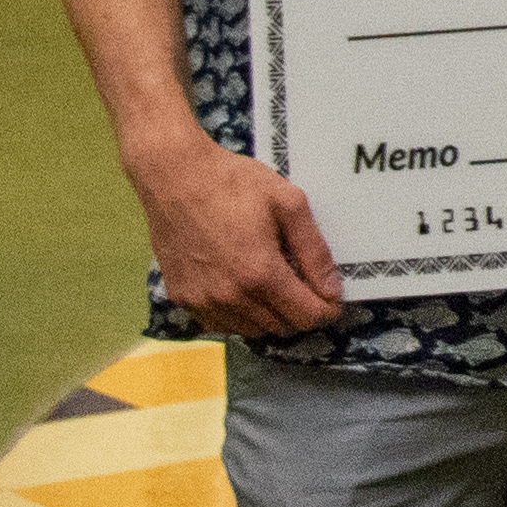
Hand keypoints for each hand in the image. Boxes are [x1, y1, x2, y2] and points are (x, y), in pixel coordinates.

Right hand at [129, 135, 344, 335]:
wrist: (174, 177)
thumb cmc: (233, 183)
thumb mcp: (289, 204)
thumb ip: (314, 250)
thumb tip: (332, 288)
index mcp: (260, 273)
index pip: (306, 316)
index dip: (326, 310)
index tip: (331, 299)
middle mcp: (230, 296)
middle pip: (281, 327)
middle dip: (300, 311)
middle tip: (303, 285)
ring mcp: (202, 300)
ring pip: (251, 330)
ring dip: (270, 315)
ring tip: (273, 283)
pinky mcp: (182, 298)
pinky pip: (220, 323)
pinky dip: (238, 315)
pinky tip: (242, 287)